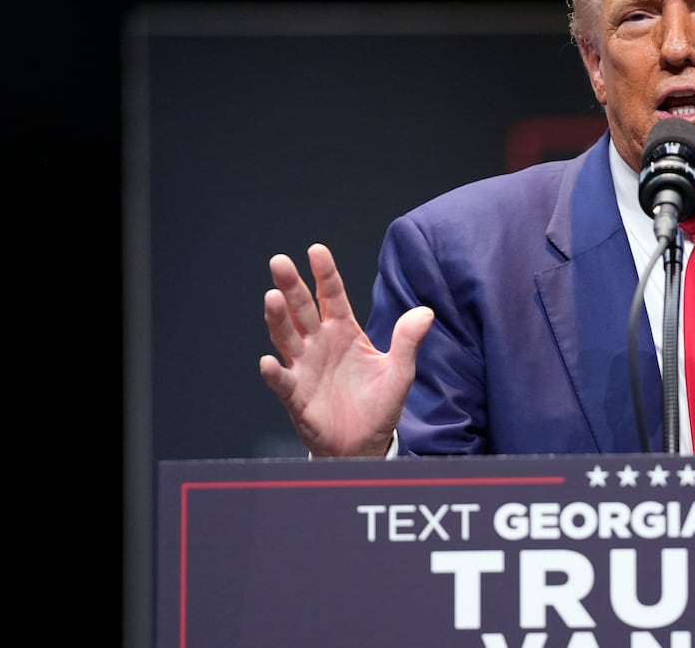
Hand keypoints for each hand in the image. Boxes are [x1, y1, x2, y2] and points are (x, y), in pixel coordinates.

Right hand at [259, 243, 433, 456]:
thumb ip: (408, 341)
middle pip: (302, 309)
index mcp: (344, 332)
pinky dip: (274, 372)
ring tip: (272, 297)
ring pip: (287, 337)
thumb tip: (426, 311)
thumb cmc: (379, 405)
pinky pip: (282, 381)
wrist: (364, 444)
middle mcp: (320, 344)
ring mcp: (305, 367)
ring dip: (278, 318)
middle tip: (280, 262)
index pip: (332, 296)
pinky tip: (268, 361)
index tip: (316, 250)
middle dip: (292, 286)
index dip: (325, 274)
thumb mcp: (400, 371)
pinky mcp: (296, 396)